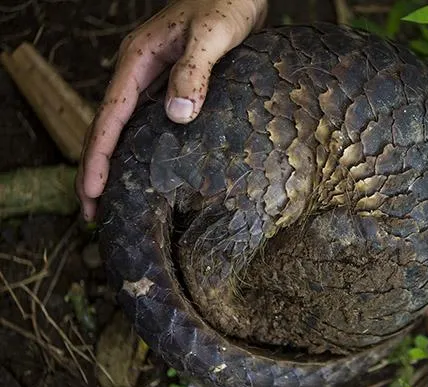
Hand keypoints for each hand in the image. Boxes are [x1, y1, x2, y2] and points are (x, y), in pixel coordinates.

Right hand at [76, 0, 266, 220]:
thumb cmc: (224, 6)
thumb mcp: (212, 36)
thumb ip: (194, 72)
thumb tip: (178, 116)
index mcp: (138, 60)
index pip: (110, 115)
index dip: (98, 156)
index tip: (92, 191)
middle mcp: (139, 73)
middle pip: (107, 127)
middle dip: (95, 169)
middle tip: (90, 213)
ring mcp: (152, 80)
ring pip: (123, 128)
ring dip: (113, 163)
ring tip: (108, 200)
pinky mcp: (170, 86)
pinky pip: (145, 123)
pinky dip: (136, 150)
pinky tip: (141, 170)